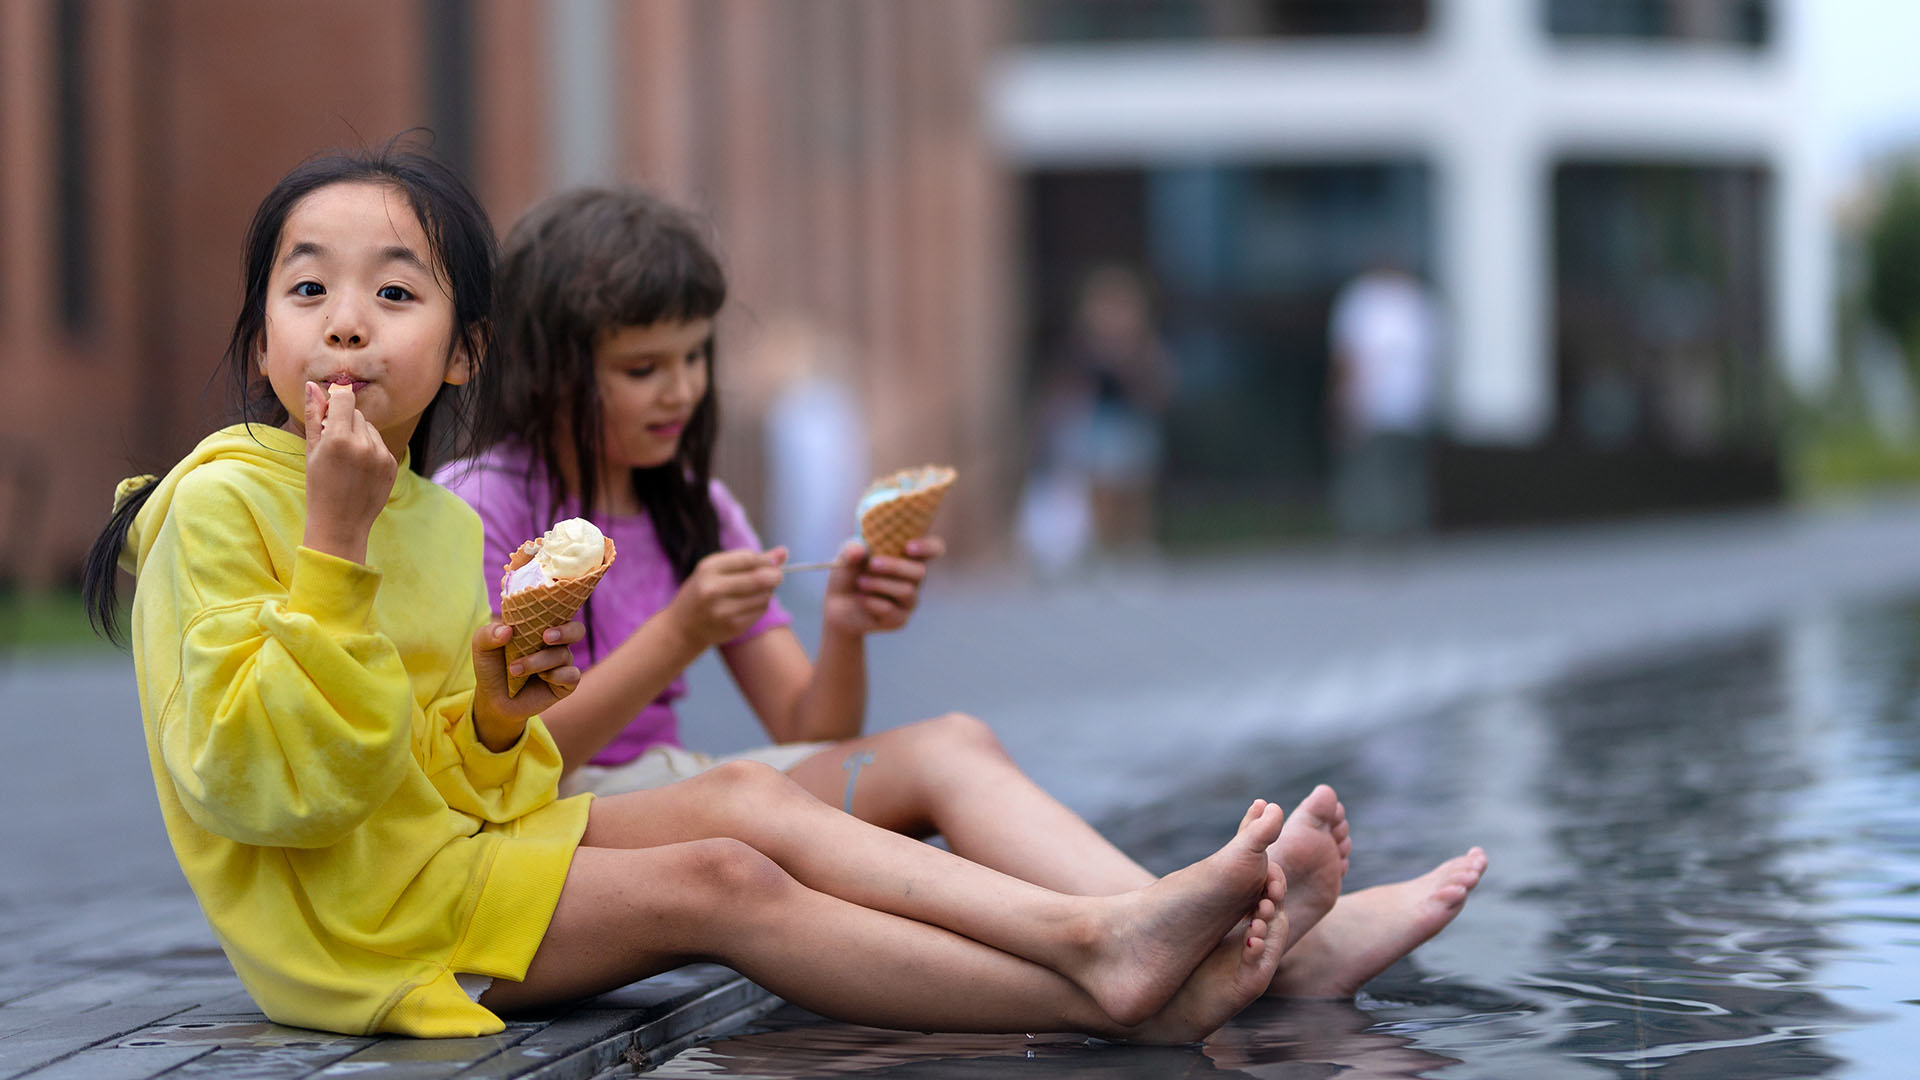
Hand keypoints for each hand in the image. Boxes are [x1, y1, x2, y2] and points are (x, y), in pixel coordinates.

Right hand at [301, 381, 396, 564]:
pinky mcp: (392, 464)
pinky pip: (380, 444)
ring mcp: (381, 455)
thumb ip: (314, 415)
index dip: (336, 403)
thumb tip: (312, 385)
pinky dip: (370, 450)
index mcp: (339, 439)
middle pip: (356, 413)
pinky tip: (359, 470)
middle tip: (333, 448)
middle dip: (345, 423)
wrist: (341, 523)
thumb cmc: (319, 486)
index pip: (345, 398)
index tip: (330, 415)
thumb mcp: (311, 450)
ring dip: (358, 436)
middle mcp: (363, 444)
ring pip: (369, 428)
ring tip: (346, 461)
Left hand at [471, 618, 584, 750]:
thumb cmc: (491, 667)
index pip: (559, 612)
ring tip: (514, 669)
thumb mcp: (482, 647)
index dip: (560, 608)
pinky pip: (572, 675)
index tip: (546, 612)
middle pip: (577, 630)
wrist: (493, 700)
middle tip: (546, 637)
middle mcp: (556, 644)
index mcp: (540, 628)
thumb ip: (489, 634)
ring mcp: (562, 664)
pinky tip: (541, 678)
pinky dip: (557, 675)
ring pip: (563, 655)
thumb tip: (507, 630)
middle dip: (566, 631)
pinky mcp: (565, 684)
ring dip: (538, 661)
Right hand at [668, 548, 787, 649]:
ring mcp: (723, 610)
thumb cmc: (702, 592)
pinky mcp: (733, 627)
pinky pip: (760, 611)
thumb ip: (749, 560)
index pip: (749, 558)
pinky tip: (750, 604)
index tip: (772, 563)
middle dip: (775, 575)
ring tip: (758, 590)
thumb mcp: (717, 570)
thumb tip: (784, 552)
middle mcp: (713, 590)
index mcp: (708, 569)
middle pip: (760, 578)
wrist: (682, 627)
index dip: (766, 560)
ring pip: (764, 596)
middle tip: (777, 576)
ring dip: (768, 592)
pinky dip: (762, 605)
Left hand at [822, 535, 941, 635]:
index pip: (934, 549)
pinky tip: (860, 598)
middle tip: (872, 564)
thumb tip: (860, 551)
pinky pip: (890, 610)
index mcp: (908, 558)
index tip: (909, 547)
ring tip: (860, 582)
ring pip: (906, 591)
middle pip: (920, 571)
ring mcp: (909, 601)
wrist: (836, 605)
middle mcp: (914, 579)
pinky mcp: (899, 620)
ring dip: (879, 584)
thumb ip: (852, 549)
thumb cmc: (849, 573)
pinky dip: (871, 602)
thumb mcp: (847, 556)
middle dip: (895, 566)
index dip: (928, 547)